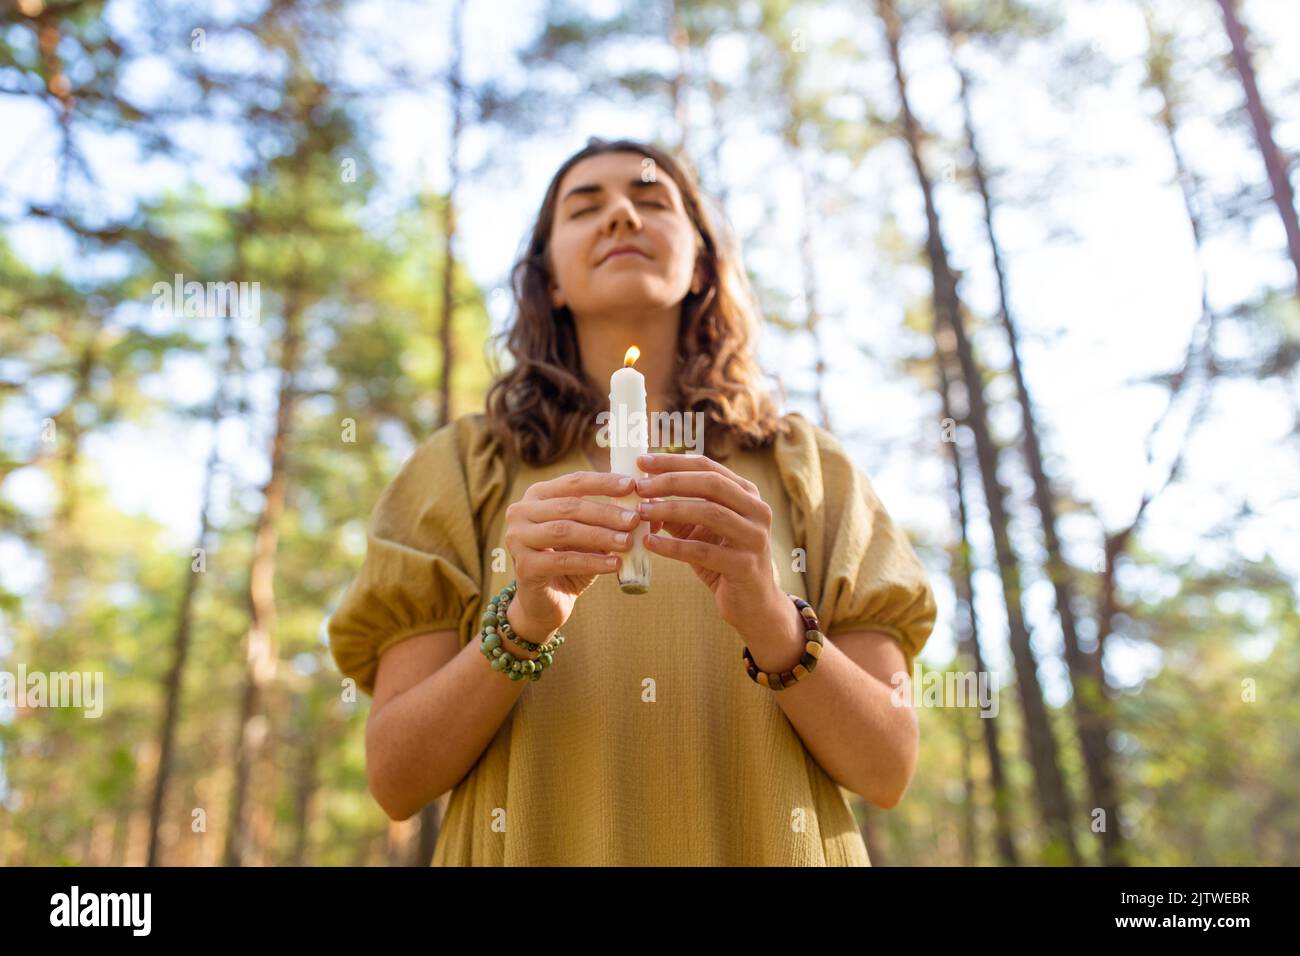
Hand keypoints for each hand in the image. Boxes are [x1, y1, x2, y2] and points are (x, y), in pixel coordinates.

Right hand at [503, 470, 641, 638]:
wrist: (545, 603)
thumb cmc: (570, 562)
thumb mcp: (591, 537)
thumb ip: (612, 522)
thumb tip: (650, 512)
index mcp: (537, 495)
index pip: (574, 482)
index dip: (604, 483)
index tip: (632, 486)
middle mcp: (521, 512)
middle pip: (570, 507)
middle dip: (606, 512)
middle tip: (634, 519)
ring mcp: (518, 539)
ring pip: (565, 531)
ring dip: (601, 536)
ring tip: (628, 542)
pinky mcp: (524, 566)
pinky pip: (564, 561)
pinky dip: (592, 562)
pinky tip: (615, 565)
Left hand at [633, 452, 782, 631]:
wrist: (752, 603)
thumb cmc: (723, 560)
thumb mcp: (700, 531)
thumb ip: (678, 511)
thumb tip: (642, 493)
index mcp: (747, 494)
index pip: (708, 467)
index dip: (674, 462)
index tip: (642, 461)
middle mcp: (757, 510)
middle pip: (711, 484)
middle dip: (671, 481)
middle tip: (639, 486)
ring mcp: (754, 537)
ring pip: (710, 513)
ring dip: (670, 509)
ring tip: (641, 512)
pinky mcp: (745, 566)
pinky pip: (703, 551)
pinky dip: (673, 546)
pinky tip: (650, 543)